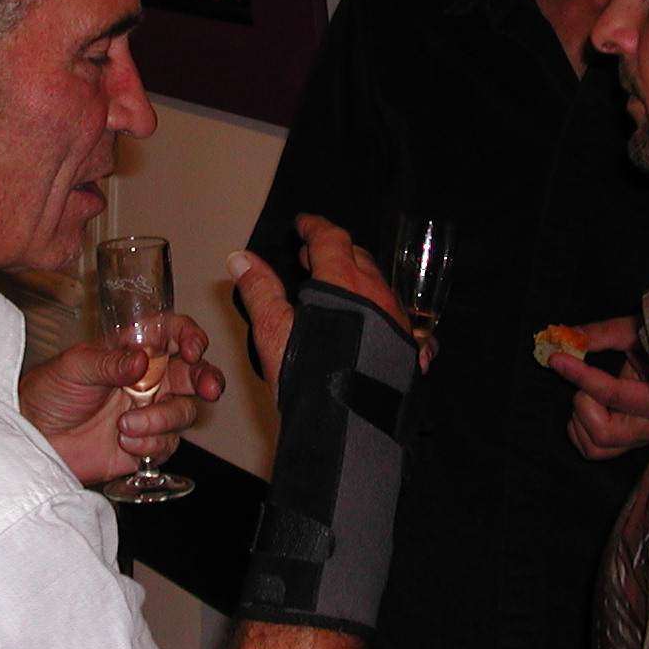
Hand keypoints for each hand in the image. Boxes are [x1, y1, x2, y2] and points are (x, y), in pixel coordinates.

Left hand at [20, 314, 224, 485]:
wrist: (34, 436)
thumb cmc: (49, 391)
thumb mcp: (75, 367)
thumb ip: (110, 363)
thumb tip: (141, 361)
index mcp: (135, 351)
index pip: (174, 334)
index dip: (190, 337)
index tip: (193, 349)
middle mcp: (150, 379)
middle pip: (195, 374)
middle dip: (207, 379)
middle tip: (208, 389)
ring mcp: (151, 412)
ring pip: (184, 412)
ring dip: (161, 420)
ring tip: (125, 427)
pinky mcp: (147, 444)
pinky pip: (167, 444)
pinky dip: (149, 444)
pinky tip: (124, 442)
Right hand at [228, 214, 404, 392]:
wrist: (350, 424)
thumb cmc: (309, 377)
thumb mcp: (275, 330)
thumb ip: (260, 290)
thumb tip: (240, 258)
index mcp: (343, 281)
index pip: (330, 238)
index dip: (315, 227)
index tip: (304, 224)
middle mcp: (377, 293)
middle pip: (358, 257)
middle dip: (335, 250)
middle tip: (313, 254)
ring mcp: (397, 319)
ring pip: (379, 284)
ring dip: (357, 278)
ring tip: (337, 286)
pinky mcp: (408, 345)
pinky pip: (395, 312)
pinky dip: (377, 306)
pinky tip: (370, 320)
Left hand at [545, 315, 648, 459]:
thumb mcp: (636, 331)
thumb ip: (602, 334)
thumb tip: (565, 336)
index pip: (613, 393)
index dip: (580, 375)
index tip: (557, 358)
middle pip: (601, 432)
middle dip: (584, 402)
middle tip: (590, 380)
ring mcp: (642, 439)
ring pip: (595, 446)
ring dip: (581, 418)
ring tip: (593, 393)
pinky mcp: (631, 445)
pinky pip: (594, 451)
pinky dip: (581, 430)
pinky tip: (592, 407)